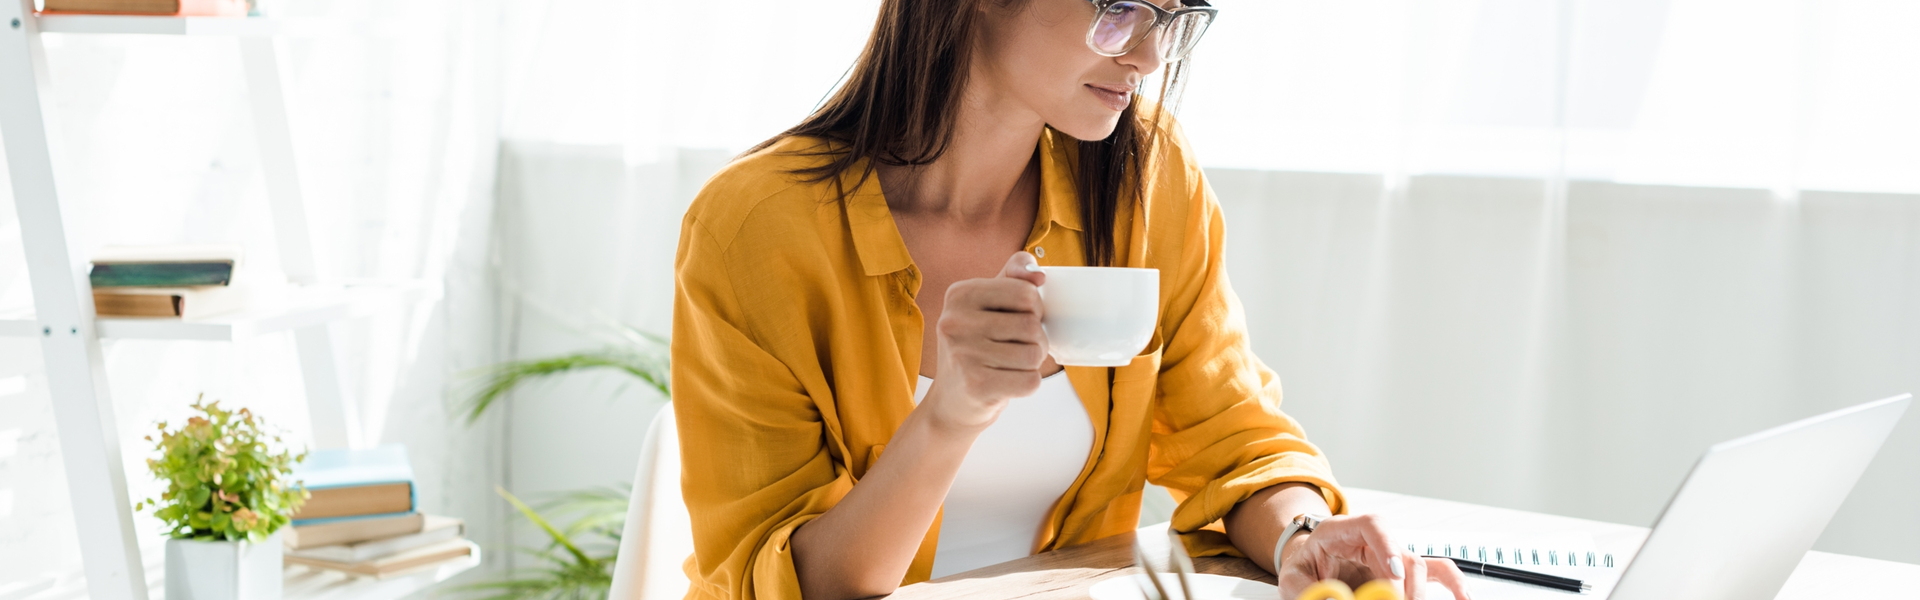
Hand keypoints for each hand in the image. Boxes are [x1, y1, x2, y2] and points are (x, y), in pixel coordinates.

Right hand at [921, 252, 1050, 429]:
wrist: (950, 402)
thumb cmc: (975, 347)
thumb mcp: (986, 305)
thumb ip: (1013, 278)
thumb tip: (1039, 275)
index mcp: (959, 294)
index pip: (1026, 293)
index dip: (1035, 309)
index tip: (1019, 320)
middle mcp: (955, 321)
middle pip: (1032, 325)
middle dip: (1036, 339)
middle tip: (1016, 348)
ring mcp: (963, 354)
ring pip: (1034, 354)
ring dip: (1032, 363)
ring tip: (1010, 365)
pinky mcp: (976, 385)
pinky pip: (1030, 381)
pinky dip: (1027, 384)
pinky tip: (1007, 383)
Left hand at [1275, 514, 1471, 599]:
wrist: (1309, 564)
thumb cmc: (1304, 564)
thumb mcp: (1292, 577)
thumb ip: (1306, 590)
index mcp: (1344, 529)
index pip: (1373, 524)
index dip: (1388, 546)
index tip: (1394, 575)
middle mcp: (1374, 539)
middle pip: (1403, 553)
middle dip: (1405, 587)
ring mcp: (1392, 555)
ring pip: (1422, 566)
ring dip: (1421, 592)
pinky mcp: (1403, 573)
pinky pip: (1436, 574)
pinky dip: (1452, 585)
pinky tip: (1463, 598)